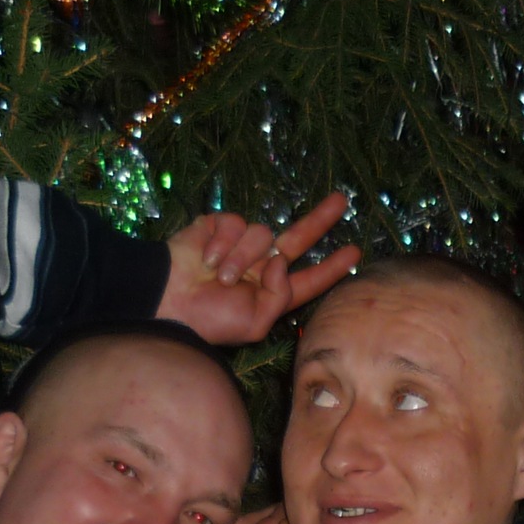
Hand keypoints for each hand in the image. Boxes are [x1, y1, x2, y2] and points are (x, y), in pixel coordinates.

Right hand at [157, 192, 359, 346]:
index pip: (309, 278)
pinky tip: (206, 260)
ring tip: (221, 277)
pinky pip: (235, 223)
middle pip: (298, 238)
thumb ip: (281, 295)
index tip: (355, 253)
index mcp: (272, 292)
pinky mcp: (218, 227)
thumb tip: (283, 260)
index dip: (333, 268)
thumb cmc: (210, 321)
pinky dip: (222, 243)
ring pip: (262, 234)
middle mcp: (260, 266)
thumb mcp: (255, 323)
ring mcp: (240, 246)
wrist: (168, 302)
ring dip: (242, 257)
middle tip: (342, 200)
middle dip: (320, 219)